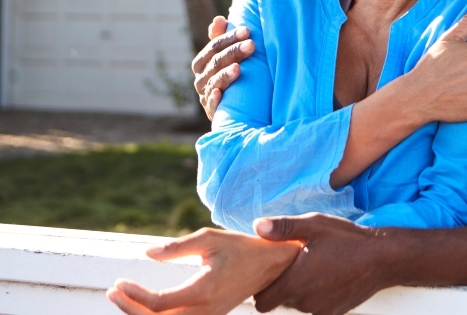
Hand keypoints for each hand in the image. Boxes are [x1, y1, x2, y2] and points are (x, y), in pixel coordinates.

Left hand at [106, 227, 300, 314]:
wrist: (272, 265)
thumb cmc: (242, 248)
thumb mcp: (210, 239)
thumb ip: (177, 247)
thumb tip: (148, 253)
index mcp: (204, 290)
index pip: (158, 303)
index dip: (134, 296)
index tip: (119, 281)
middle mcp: (205, 310)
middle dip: (130, 309)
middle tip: (114, 291)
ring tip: (122, 298)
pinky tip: (143, 305)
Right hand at [191, 16, 254, 119]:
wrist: (238, 110)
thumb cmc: (233, 76)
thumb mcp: (228, 57)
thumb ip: (222, 39)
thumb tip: (218, 19)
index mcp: (203, 63)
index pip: (213, 47)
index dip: (229, 38)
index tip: (247, 30)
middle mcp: (201, 78)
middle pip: (215, 62)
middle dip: (233, 52)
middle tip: (252, 45)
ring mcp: (205, 95)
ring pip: (213, 82)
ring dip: (225, 74)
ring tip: (239, 67)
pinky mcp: (212, 112)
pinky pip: (211, 105)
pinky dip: (214, 98)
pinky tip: (219, 93)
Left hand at [252, 214, 389, 314]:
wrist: (384, 258)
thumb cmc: (348, 239)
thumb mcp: (314, 225)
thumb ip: (282, 228)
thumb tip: (257, 226)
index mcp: (294, 283)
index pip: (261, 302)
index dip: (262, 289)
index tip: (271, 273)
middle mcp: (304, 302)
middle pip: (280, 303)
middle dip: (283, 288)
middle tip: (295, 266)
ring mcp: (320, 310)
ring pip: (299, 305)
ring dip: (302, 292)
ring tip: (315, 269)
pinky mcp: (335, 313)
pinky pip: (317, 308)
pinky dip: (318, 297)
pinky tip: (330, 278)